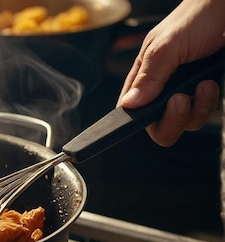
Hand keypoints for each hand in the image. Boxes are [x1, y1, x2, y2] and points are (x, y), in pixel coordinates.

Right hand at [118, 0, 224, 145]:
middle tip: (180, 100)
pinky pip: (203, 113)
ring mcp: (184, 92)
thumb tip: (129, 104)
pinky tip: (210, 82)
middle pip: (159, 126)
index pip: (131, 111)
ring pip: (185, 122)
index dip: (137, 121)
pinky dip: (209, 102)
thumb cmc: (196, 17)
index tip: (150, 115)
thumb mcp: (166, 46)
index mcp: (143, 77)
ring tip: (202, 84)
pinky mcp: (204, 94)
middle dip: (172, 120)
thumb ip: (149, 76)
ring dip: (197, 108)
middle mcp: (161, 89)